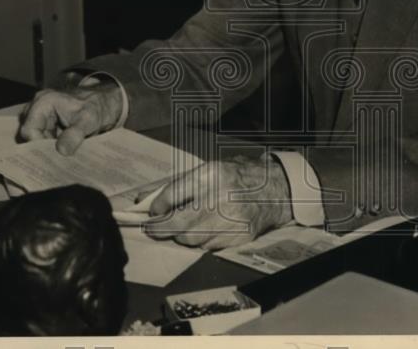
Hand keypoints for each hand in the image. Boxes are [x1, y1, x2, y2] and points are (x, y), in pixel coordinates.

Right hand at [18, 82, 122, 154]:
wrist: (105, 102)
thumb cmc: (96, 106)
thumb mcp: (88, 120)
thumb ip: (75, 134)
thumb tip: (61, 150)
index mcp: (43, 102)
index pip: (29, 130)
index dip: (38, 145)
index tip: (54, 155)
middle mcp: (37, 106)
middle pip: (30, 134)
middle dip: (43, 147)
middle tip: (59, 157)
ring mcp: (40, 114)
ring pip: (36, 137)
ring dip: (48, 147)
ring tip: (63, 153)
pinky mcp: (46, 122)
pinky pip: (42, 137)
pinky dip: (51, 145)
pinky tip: (64, 150)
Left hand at [144, 156, 292, 249]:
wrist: (273, 190)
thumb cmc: (235, 177)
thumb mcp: (208, 171)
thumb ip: (177, 186)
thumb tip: (144, 200)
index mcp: (211, 175)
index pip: (173, 195)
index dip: (158, 207)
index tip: (153, 213)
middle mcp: (220, 198)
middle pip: (178, 224)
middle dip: (161, 229)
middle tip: (153, 229)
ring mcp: (230, 220)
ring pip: (191, 239)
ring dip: (181, 236)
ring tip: (184, 227)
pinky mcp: (238, 237)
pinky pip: (208, 246)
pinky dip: (201, 241)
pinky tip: (205, 230)